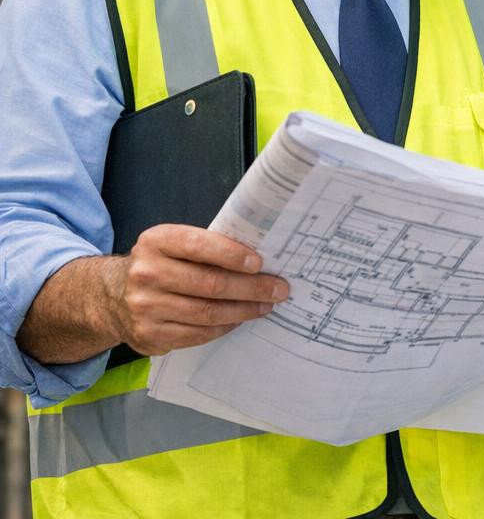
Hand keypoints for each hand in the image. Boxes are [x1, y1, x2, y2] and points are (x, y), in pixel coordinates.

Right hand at [105, 224, 288, 355]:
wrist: (111, 297)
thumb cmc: (159, 265)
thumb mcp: (172, 244)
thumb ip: (206, 246)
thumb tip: (257, 261)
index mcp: (156, 242)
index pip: (199, 245)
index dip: (232, 255)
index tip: (260, 263)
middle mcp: (146, 273)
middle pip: (210, 284)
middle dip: (252, 287)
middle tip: (279, 289)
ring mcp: (145, 307)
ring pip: (207, 312)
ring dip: (244, 310)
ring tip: (266, 306)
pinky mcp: (149, 335)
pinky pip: (198, 334)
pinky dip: (224, 327)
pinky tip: (239, 319)